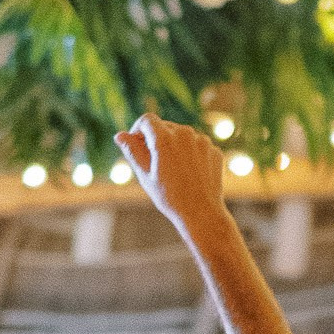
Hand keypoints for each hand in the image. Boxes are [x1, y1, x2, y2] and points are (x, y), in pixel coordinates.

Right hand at [115, 111, 228, 237]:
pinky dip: (191, 154)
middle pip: (165, 126)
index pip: (147, 120)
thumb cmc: (169, 196)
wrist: (201, 213)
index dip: (138, 130)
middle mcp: (185, 133)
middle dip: (156, 139)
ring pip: (182, 135)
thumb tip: (120, 135)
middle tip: (154, 164)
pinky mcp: (213, 150)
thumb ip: (132, 151)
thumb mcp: (145, 175)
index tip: (137, 144)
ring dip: (174, 146)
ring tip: (173, 171)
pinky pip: (197, 145)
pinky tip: (189, 174)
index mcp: (165, 138)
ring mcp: (202, 141)